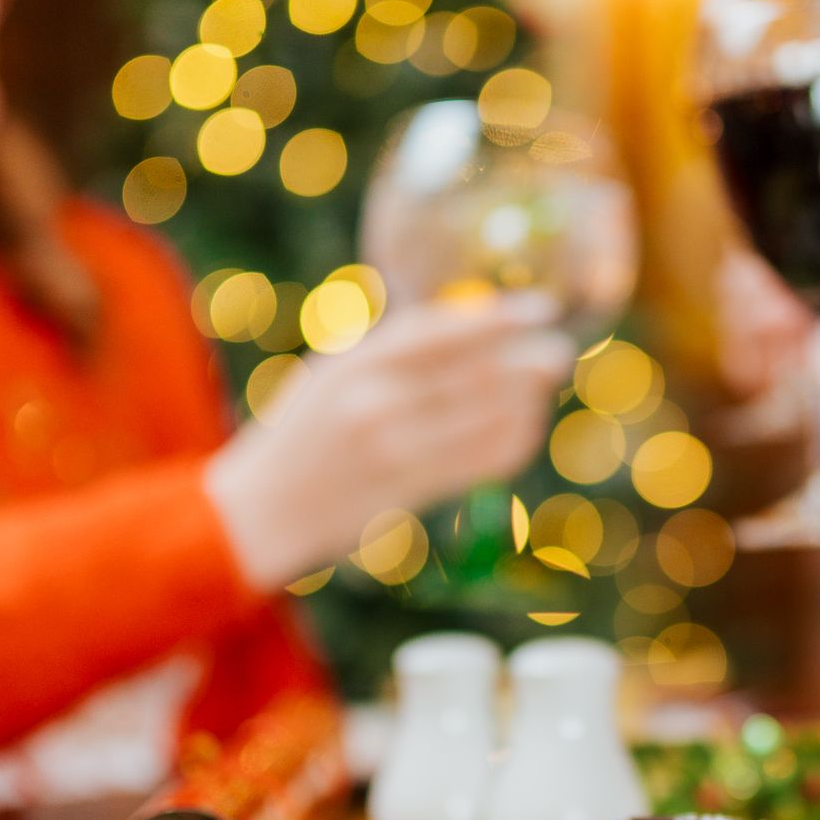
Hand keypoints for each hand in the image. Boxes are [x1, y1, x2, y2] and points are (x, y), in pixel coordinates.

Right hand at [205, 295, 572, 591]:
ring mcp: (392, 453)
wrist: (260, 512)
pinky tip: (526, 428)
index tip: (541, 307)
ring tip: (543, 389)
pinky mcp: (408, 493)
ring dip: (526, 403)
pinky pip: (479, 464)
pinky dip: (512, 442)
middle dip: (527, 363)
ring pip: (484, 422)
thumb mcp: (331, 373)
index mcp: (353, 363)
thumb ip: (392, 350)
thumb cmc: (303, 432)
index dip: (498, 318)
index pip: (441, 331)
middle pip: (473, 377)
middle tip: (560, 352)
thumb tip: (475, 323)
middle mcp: (373, 405)